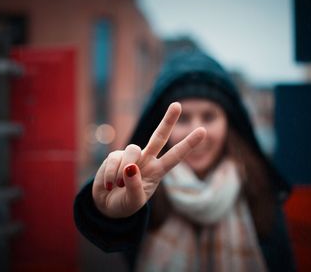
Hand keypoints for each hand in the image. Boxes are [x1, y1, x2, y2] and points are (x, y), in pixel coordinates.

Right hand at [92, 102, 205, 217]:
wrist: (106, 206)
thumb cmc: (125, 204)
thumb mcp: (133, 202)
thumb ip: (134, 187)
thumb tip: (130, 167)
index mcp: (157, 171)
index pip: (175, 156)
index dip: (188, 144)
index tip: (203, 131)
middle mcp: (146, 160)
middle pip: (159, 137)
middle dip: (168, 120)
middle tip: (177, 105)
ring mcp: (130, 157)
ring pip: (132, 150)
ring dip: (124, 168)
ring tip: (119, 185)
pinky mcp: (114, 156)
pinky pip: (114, 159)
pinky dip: (111, 174)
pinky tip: (109, 185)